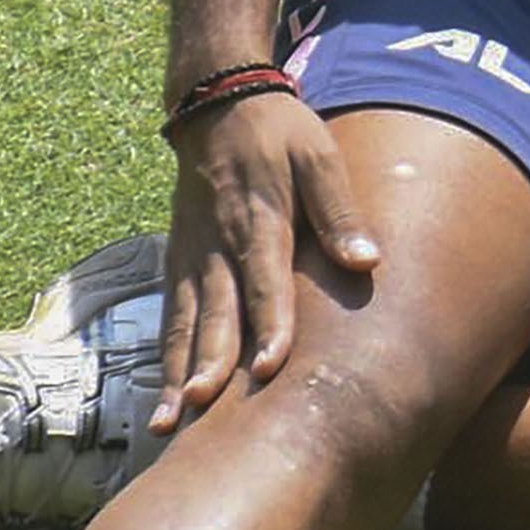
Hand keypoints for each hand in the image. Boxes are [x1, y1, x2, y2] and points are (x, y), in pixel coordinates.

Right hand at [157, 89, 378, 429]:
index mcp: (257, 219)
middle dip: (207, 362)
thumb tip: (367, 260)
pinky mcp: (178, 262)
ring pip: (182, 323)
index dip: (268, 323)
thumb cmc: (279, 133)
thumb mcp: (319, 156)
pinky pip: (170, 317)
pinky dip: (164, 357)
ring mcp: (191, 255)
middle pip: (214, 310)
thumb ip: (339, 210)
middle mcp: (216, 244)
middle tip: (201, 409)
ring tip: (167, 424)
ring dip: (175, 373)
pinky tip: (163, 398)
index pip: (264, 278)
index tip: (270, 366)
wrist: (216, 106)